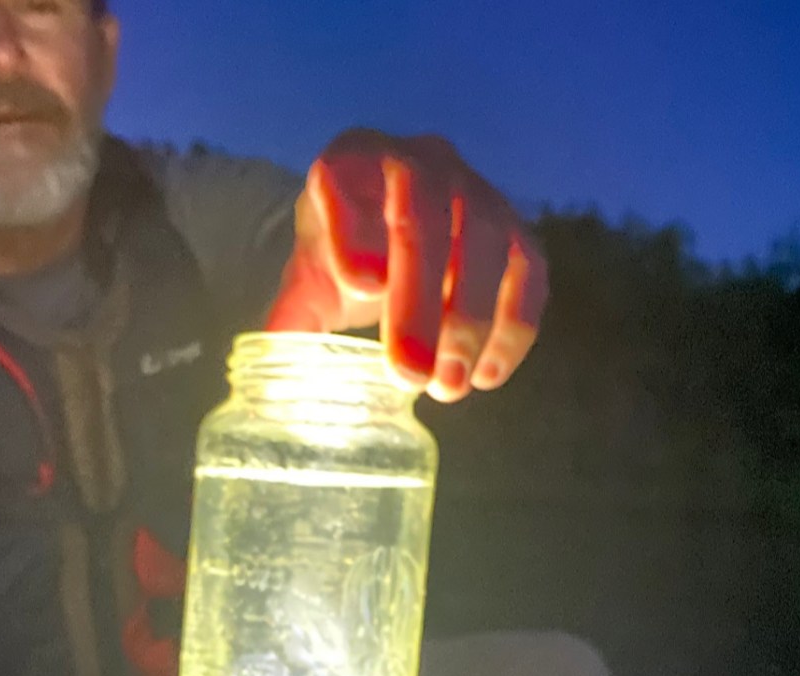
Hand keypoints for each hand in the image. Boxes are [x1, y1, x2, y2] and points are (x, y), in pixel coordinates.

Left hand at [266, 128, 548, 401]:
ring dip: (469, 322)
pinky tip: (486, 376)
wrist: (396, 235)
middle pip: (423, 217)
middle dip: (418, 302)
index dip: (353, 232)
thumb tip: (271, 390)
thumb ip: (291, 327)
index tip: (362, 289)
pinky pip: (528, 271)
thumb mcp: (308, 285)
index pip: (341, 175)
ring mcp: (474, 189)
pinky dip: (513, 326)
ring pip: (484, 242)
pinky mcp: (515, 228)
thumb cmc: (344, 257)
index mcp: (348, 161)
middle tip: (407, 374)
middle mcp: (416, 161)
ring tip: (445, 388)